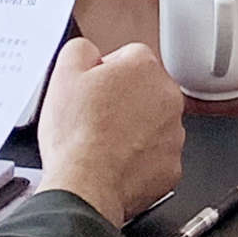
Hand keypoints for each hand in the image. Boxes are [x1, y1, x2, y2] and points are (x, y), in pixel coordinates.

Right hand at [34, 35, 184, 226]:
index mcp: (143, 68)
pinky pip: (155, 156)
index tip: (92, 90)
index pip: (128, 57)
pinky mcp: (172, 166)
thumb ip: (81, 50)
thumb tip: (89, 52)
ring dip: (132, 131)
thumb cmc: (76, 136)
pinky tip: (115, 163)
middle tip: (94, 118)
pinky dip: (139, 160)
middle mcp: (167, 97)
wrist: (86, 186)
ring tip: (102, 143)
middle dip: (122, 101)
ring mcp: (174, 134)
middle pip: (143, 90)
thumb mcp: (63, 74)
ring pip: (152, 124)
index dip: (103, 74)